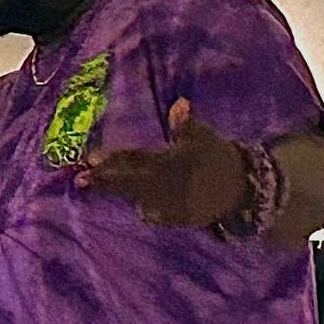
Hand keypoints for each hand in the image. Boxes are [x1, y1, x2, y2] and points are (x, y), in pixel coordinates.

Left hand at [74, 99, 250, 227]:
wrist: (243, 191)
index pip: (132, 161)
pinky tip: (131, 200)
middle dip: (103, 181)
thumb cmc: (219, 157)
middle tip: (80, 180)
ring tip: (95, 186)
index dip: (110, 160)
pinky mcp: (175, 219)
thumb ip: (186, 123)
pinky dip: (139, 204)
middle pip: (127, 183)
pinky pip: (151, 212)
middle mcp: (163, 188)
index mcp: (168, 165)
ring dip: (117, 192)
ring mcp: (168, 207)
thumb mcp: (204, 136)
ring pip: (136, 198)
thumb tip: (179, 104)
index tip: (88, 160)